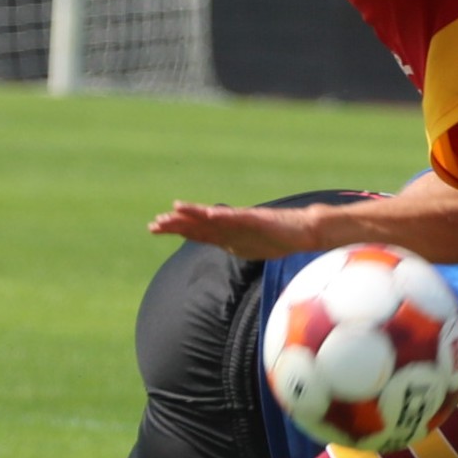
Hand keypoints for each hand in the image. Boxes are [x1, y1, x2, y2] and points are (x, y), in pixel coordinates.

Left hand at [148, 200, 321, 259]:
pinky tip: (210, 214)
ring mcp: (243, 220)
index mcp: (227, 232)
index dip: (175, 228)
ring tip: (175, 210)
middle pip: (199, 222)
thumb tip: (224, 247)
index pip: (196, 230)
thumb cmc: (279, 239)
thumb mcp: (248, 247)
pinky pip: (238, 217)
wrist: (303, 231)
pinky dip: (223, 216)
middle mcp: (231, 223)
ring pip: (214, 216)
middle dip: (176, 223)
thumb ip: (233, 245)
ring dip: (194, 214)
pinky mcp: (258, 218)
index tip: (154, 226)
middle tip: (153, 224)